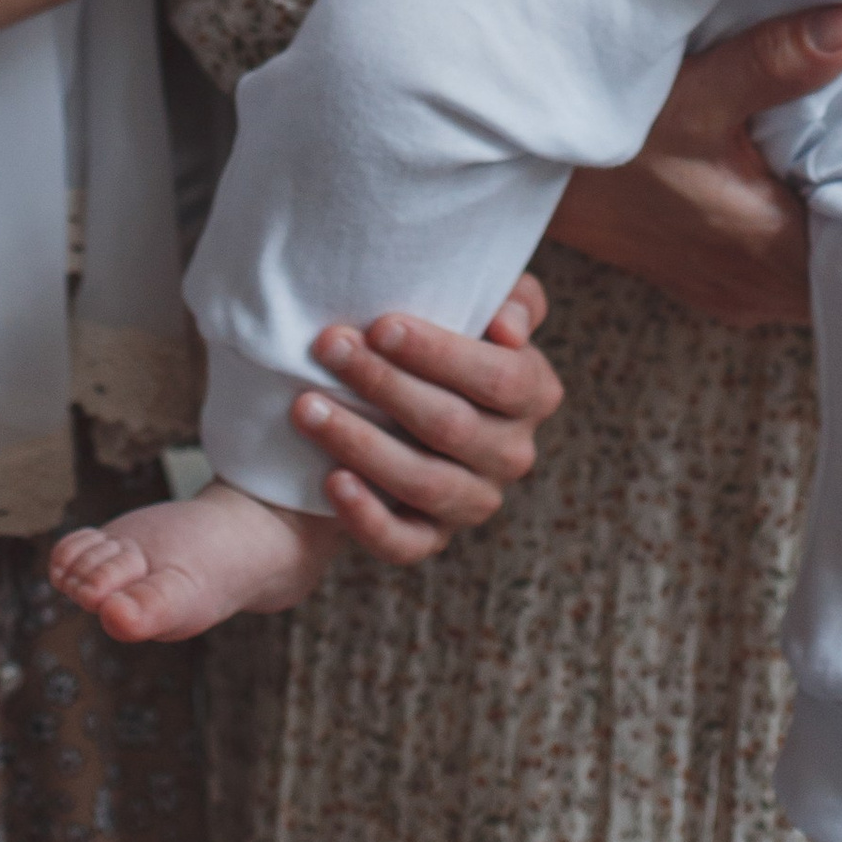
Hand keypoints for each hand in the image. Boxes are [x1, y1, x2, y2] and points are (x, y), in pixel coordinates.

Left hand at [294, 272, 564, 561]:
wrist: (405, 397)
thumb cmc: (441, 337)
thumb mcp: (482, 303)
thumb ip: (511, 298)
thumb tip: (508, 329)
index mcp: (534, 392)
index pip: (498, 377)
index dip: (440, 353)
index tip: (379, 326)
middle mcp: (512, 454)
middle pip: (451, 425)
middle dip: (383, 383)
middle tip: (327, 348)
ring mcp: (474, 500)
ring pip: (424, 482)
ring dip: (360, 442)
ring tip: (307, 407)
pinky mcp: (432, 537)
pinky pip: (404, 543)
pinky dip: (367, 516)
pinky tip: (332, 481)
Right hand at [547, 5, 841, 326]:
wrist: (519, 175)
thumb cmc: (602, 143)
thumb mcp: (690, 92)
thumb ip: (773, 62)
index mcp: (769, 251)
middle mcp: (757, 288)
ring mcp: (732, 288)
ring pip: (818, 267)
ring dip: (837, 221)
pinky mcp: (712, 276)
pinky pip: (783, 263)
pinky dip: (802, 225)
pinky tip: (805, 179)